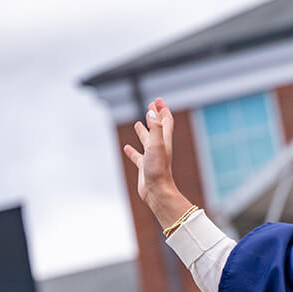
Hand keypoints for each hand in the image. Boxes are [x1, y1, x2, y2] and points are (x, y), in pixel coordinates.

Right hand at [122, 98, 194, 227]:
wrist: (157, 191)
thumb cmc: (158, 169)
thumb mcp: (157, 145)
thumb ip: (155, 128)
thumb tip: (152, 112)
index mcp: (164, 141)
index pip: (165, 121)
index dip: (162, 110)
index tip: (157, 100)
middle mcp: (159, 148)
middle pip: (158, 128)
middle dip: (155, 116)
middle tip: (151, 106)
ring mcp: (151, 157)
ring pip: (147, 141)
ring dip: (144, 131)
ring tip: (138, 123)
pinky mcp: (144, 167)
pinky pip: (137, 156)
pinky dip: (132, 151)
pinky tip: (127, 148)